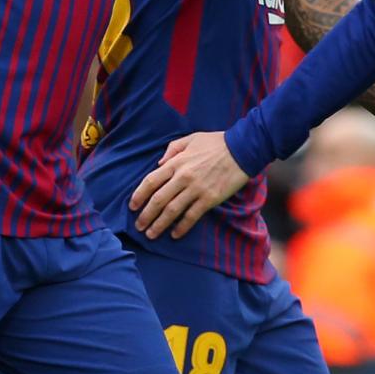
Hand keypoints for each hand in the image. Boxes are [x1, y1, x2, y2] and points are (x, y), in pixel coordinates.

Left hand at [129, 131, 250, 239]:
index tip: (132, 206)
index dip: (139, 195)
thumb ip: (172, 149)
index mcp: (176, 162)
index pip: (151, 181)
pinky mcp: (210, 199)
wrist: (242, 149)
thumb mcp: (190, 139)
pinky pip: (192, 216)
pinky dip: (182, 227)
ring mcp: (197, 189)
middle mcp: (183, 177)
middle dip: (146, 215)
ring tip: (151, 234)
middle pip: (158, 200)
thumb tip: (159, 164)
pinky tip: (174, 234)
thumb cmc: (216, 143)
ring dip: (159, 224)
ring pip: (172, 211)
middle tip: (139, 227)